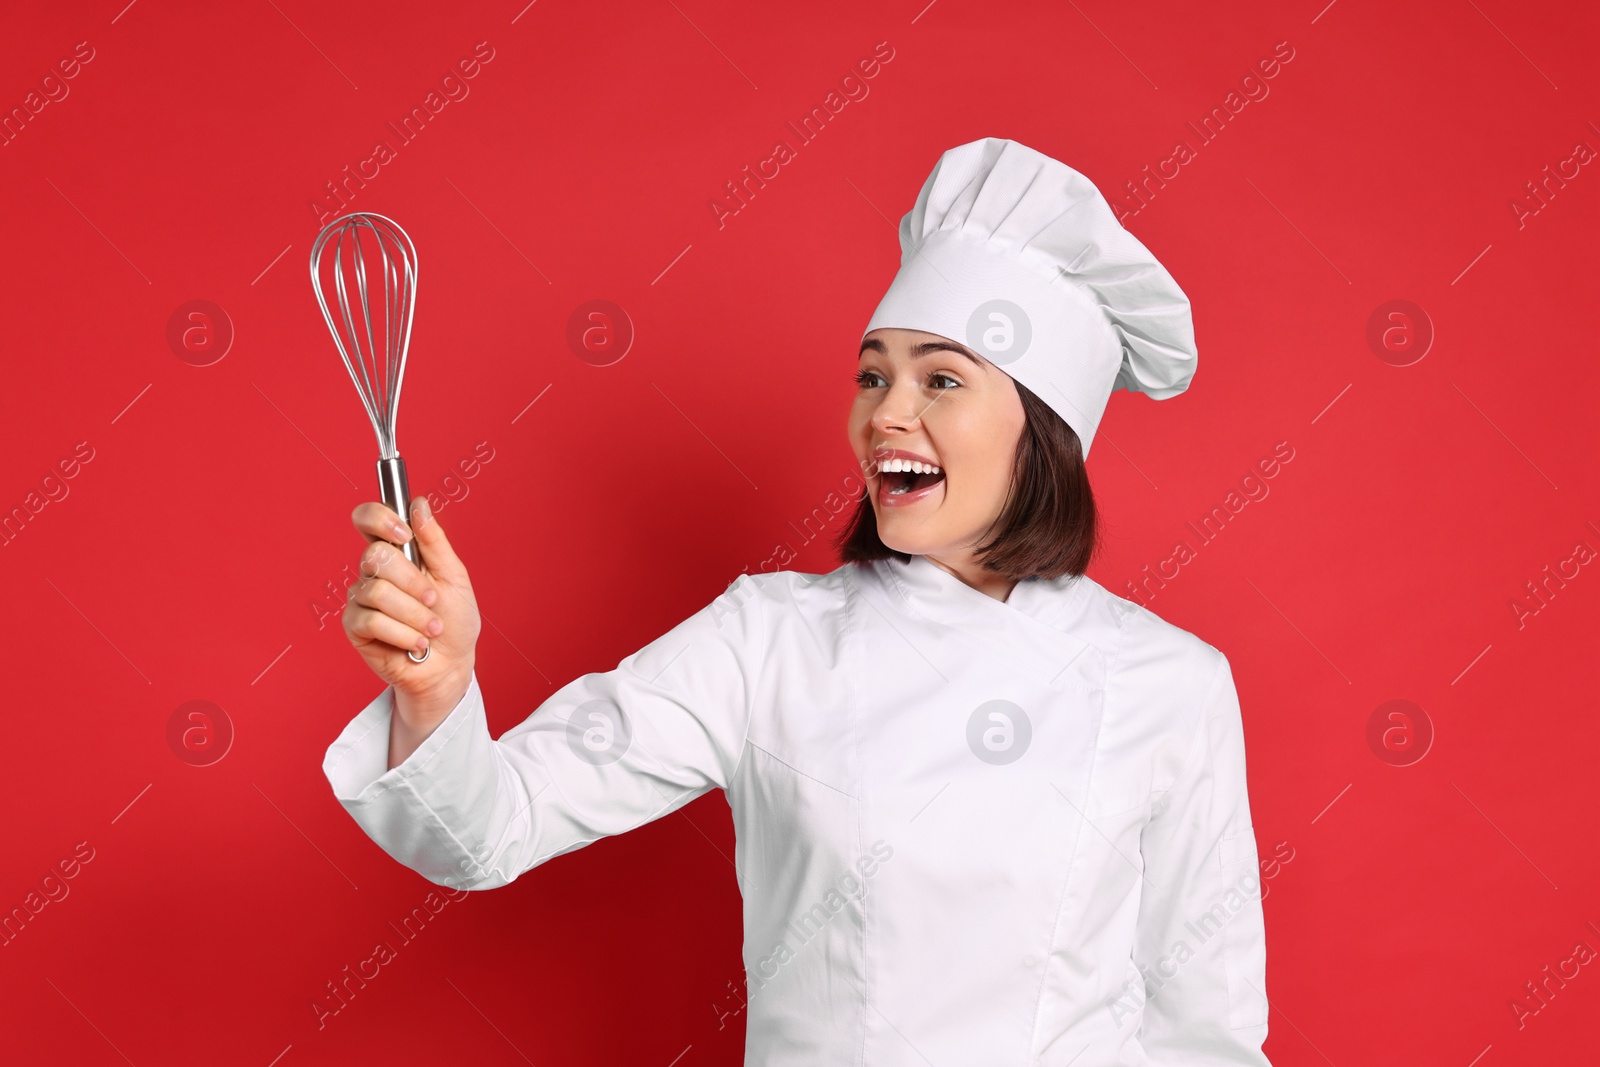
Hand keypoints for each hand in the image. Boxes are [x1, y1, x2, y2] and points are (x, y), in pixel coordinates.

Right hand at [343, 496, 479, 722]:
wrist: (451, 665)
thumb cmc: (454, 620)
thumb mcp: (454, 577)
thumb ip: (435, 541)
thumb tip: (419, 504)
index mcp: (398, 552)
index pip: (369, 519)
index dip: (379, 518)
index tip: (404, 534)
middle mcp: (375, 572)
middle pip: (376, 556)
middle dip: (412, 582)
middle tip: (432, 600)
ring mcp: (362, 598)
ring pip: (377, 592)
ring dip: (413, 614)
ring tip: (430, 628)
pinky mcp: (355, 626)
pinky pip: (371, 620)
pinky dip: (402, 633)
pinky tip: (416, 643)